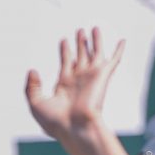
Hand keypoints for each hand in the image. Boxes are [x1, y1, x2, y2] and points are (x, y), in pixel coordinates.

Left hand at [24, 27, 135, 154]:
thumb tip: (32, 70)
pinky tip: (122, 40)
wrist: (74, 127)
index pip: (65, 63)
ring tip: (94, 27)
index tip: (63, 40)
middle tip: (79, 30)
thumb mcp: (35, 103)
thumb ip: (31, 87)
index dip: (65, 50)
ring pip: (94, 53)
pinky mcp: (103, 75)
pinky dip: (118, 49)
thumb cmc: (55, 121)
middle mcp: (79, 79)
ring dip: (95, 40)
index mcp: (64, 85)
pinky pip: (114, 59)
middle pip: (80, 55)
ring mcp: (91, 76)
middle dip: (80, 43)